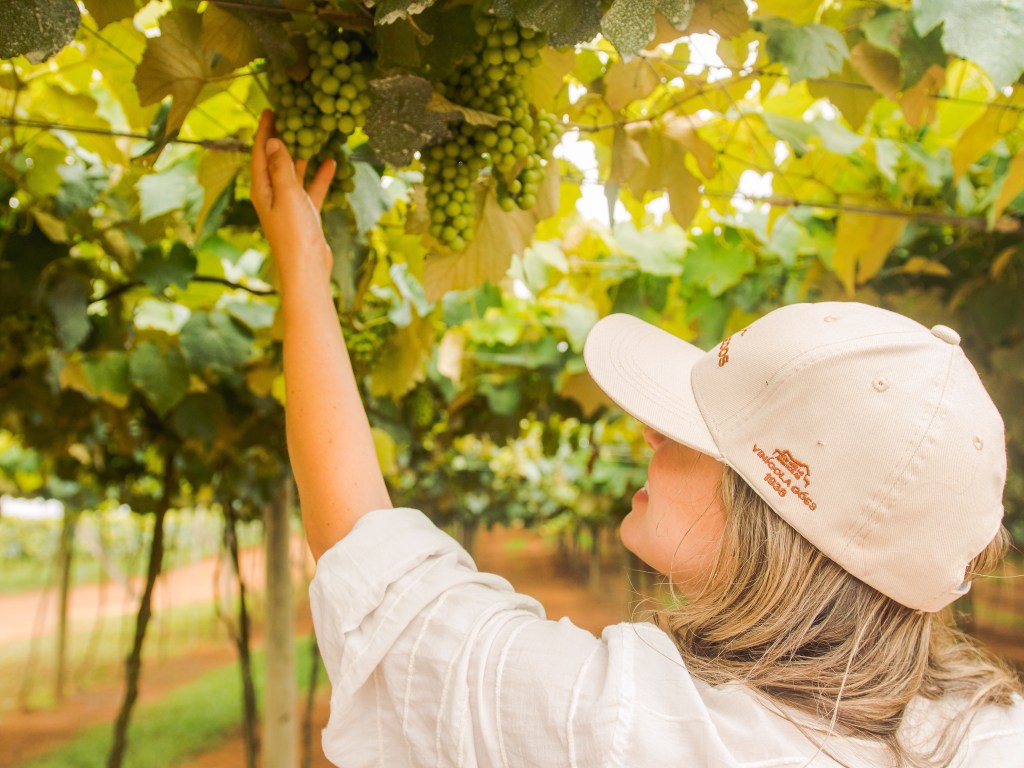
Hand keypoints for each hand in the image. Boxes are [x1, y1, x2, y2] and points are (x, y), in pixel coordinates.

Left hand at [251, 109, 336, 292]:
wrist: (307, 268)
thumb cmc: (294, 234)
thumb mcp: (287, 195)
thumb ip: (281, 168)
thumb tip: (272, 142)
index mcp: (262, 189)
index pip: (260, 153)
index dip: (263, 131)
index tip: (270, 110)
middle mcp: (273, 195)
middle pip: (276, 160)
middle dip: (283, 139)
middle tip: (292, 116)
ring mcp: (289, 205)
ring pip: (295, 173)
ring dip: (303, 155)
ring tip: (312, 134)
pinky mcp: (305, 214)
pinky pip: (311, 189)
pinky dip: (320, 176)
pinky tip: (331, 163)